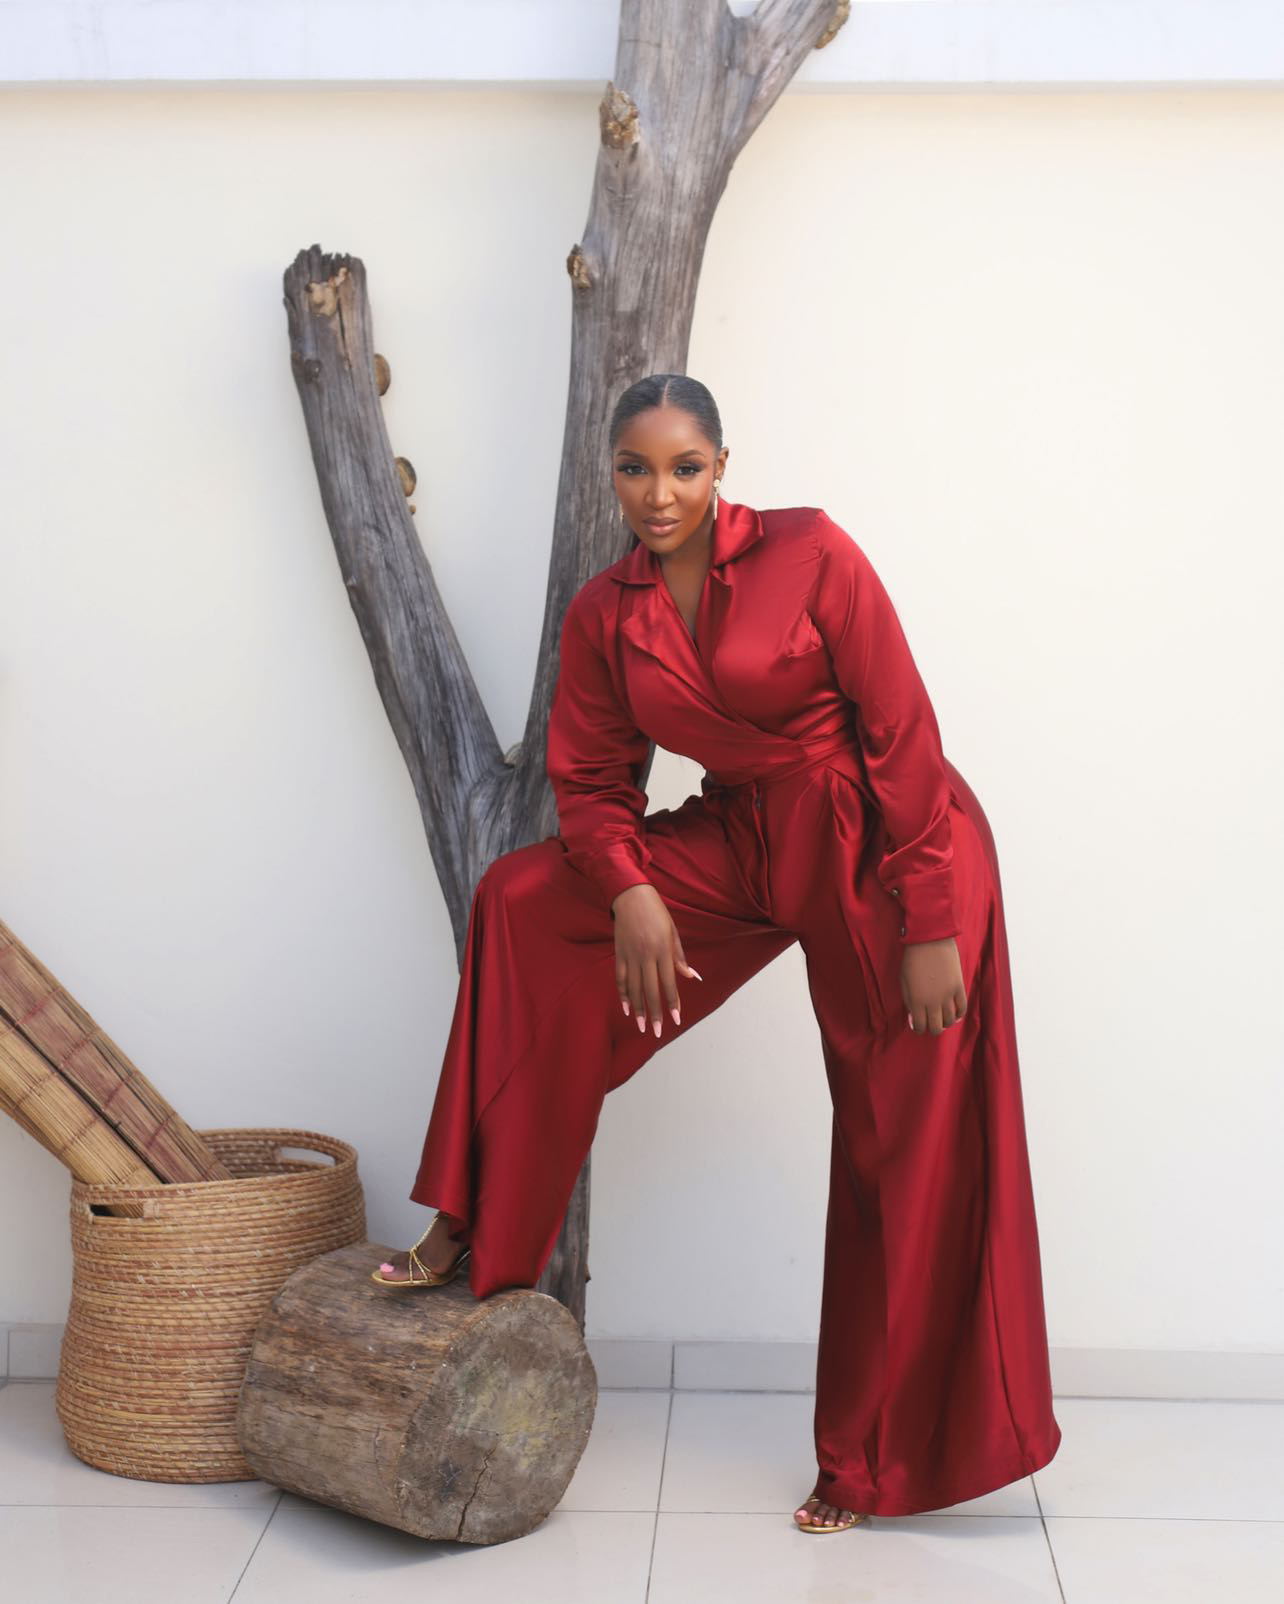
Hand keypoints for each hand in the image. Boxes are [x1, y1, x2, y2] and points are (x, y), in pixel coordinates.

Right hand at [610, 883, 701, 1037]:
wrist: (631, 896)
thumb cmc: (657, 913)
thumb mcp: (673, 932)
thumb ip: (680, 957)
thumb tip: (692, 977)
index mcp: (663, 950)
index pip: (669, 983)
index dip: (673, 1002)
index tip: (676, 1019)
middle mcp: (646, 955)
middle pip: (650, 990)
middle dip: (655, 1013)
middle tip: (657, 1031)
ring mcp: (631, 955)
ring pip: (634, 988)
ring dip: (638, 1009)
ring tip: (641, 1025)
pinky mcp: (619, 954)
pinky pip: (621, 978)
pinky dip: (623, 994)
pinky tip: (626, 1008)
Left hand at [900, 937, 967, 1034]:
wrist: (930, 940)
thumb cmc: (912, 959)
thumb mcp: (903, 981)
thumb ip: (909, 1001)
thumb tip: (914, 1018)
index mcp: (916, 1000)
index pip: (920, 1026)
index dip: (918, 1028)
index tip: (918, 1024)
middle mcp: (933, 1001)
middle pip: (937, 1028)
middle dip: (932, 1028)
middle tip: (930, 1022)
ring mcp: (948, 995)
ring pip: (950, 1021)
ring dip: (945, 1022)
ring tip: (941, 1016)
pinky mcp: (959, 987)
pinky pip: (962, 1008)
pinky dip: (958, 1014)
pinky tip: (953, 1012)